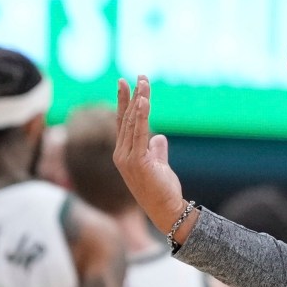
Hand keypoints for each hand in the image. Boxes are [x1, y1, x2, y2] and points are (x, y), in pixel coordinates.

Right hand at [113, 76, 186, 233]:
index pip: (123, 123)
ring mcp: (127, 158)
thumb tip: (159, 137)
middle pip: (125, 119)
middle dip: (132, 96)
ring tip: (143, 82)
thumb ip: (157, 150)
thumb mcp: (158, 165)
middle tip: (138, 76)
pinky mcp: (137, 161)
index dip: (125, 102)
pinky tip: (143, 102)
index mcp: (124, 153)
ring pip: (132, 123)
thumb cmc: (161, 190)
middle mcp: (121, 154)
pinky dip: (140, 116)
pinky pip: (139, 133)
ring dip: (139, 100)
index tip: (128, 83)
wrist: (165, 211)